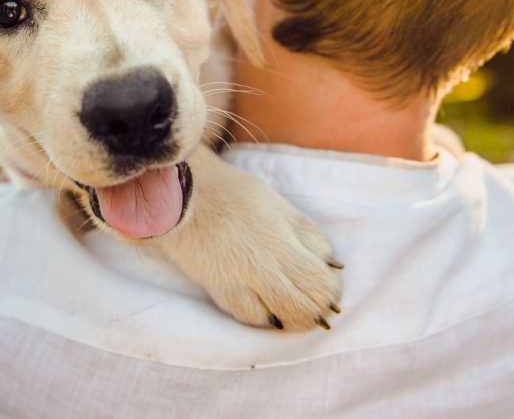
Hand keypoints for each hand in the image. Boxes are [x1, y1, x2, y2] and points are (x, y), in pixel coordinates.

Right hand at [154, 145, 342, 330]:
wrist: (183, 194)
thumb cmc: (232, 193)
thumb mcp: (278, 204)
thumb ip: (305, 233)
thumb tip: (330, 263)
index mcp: (288, 235)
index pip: (323, 277)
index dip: (330, 288)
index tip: (328, 288)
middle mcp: (270, 260)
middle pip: (310, 301)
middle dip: (318, 309)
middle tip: (318, 309)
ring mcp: (245, 277)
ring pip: (285, 314)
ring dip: (297, 320)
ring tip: (297, 317)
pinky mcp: (221, 287)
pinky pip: (251, 316)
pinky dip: (265, 318)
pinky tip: (268, 314)